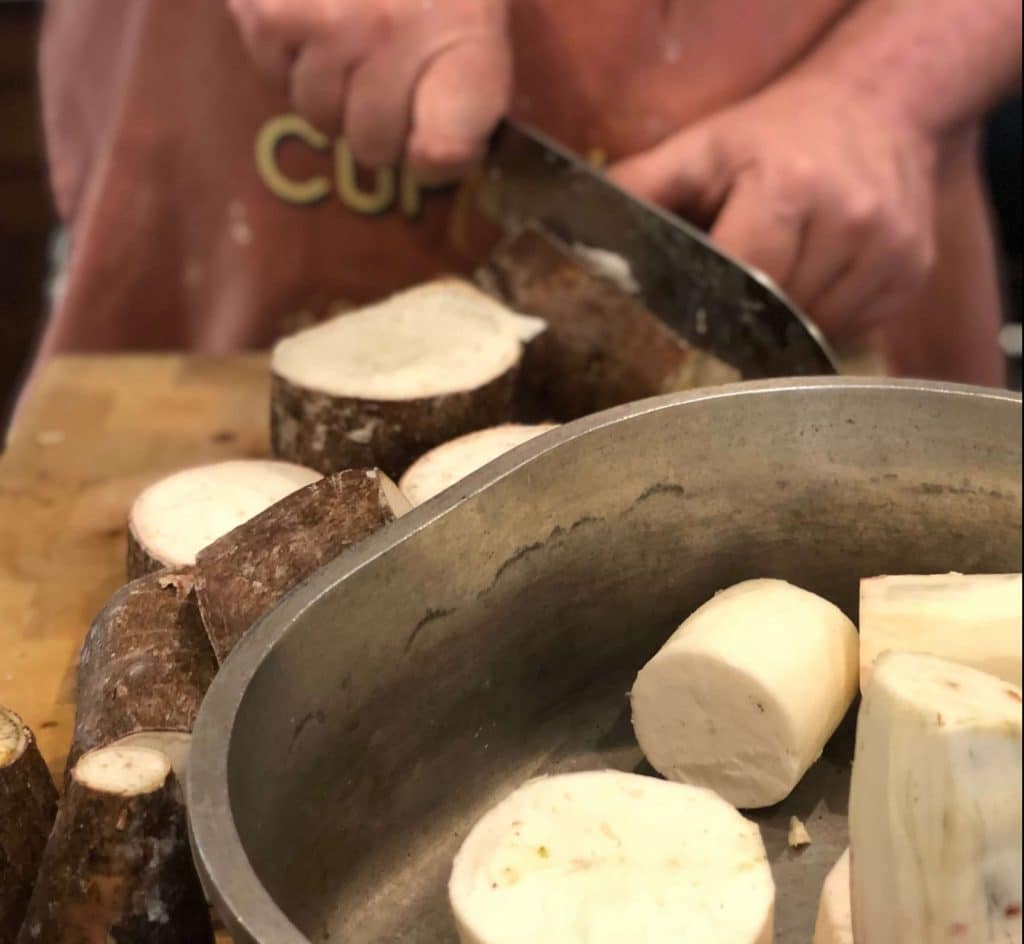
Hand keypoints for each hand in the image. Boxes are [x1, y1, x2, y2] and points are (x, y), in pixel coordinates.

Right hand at [229, 0, 511, 179]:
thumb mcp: (476, 22)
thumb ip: (466, 106)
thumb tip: (434, 160)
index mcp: (464, 36)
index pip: (446, 147)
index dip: (435, 156)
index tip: (431, 144)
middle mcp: (394, 33)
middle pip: (373, 146)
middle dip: (377, 120)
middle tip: (386, 64)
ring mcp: (329, 24)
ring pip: (319, 116)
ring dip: (329, 88)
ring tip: (347, 32)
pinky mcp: (270, 14)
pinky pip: (274, 79)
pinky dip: (286, 57)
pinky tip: (310, 13)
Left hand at [610, 76, 938, 341]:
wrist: (879, 106)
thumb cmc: (775, 133)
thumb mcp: (703, 148)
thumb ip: (642, 190)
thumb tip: (576, 237)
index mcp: (788, 188)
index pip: (743, 281)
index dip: (712, 310)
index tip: (691, 325)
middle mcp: (849, 221)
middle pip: (778, 315)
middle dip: (746, 320)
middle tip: (728, 309)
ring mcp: (890, 251)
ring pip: (817, 330)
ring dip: (785, 327)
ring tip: (773, 291)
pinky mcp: (912, 274)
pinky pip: (853, 328)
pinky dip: (823, 323)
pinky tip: (812, 286)